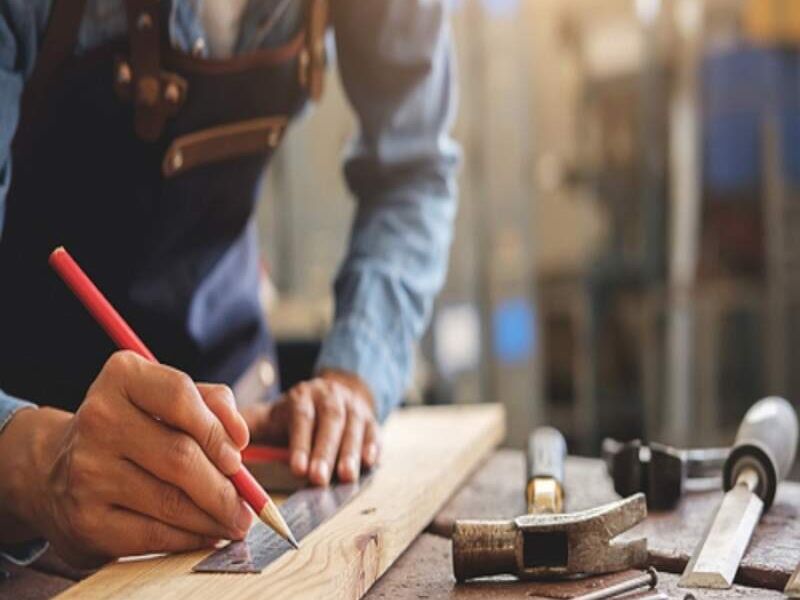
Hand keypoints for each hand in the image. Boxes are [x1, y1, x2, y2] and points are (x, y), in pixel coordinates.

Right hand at [0, 351, 252, 567]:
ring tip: (234, 520)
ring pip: (172, 501)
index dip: (217, 428)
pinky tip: (206, 534)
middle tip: (248, 504)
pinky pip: (154, 535)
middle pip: (180, 456)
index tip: (238, 454)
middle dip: (226, 486)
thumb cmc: (133, 428)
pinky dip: (190, 538)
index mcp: (122, 377)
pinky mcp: (86, 520)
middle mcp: (98, 419)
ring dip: (214, 517)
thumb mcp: (164, 399)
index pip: (180, 395)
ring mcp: (87, 471)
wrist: (57, 471)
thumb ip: (211, 402)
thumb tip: (238, 438)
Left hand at [242, 370, 379, 485]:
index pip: (302, 416)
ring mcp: (353, 407)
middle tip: (319, 479)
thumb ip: (247, 427)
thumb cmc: (294, 416)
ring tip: (346, 477)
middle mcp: (330, 397)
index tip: (297, 468)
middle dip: (325, 451)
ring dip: (350, 452)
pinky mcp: (370, 419)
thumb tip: (220, 443)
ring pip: (354, 427)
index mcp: (302, 396)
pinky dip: (372, 446)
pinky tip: (369, 462)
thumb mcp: (271, 416)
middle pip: (330, 421)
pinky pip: (374, 431)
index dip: (301, 442)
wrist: (333, 396)